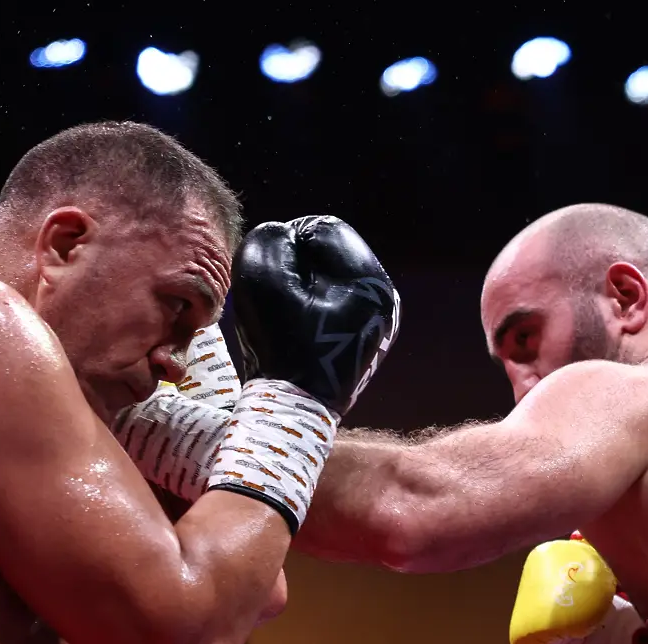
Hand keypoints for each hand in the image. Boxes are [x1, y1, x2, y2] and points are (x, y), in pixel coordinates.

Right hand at [229, 215, 399, 414]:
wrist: (293, 410)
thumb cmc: (278, 347)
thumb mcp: (262, 282)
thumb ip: (269, 241)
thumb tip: (283, 235)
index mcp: (370, 282)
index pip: (324, 230)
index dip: (288, 242)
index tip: (270, 271)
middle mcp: (384, 299)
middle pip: (333, 255)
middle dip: (298, 264)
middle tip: (276, 292)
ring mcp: (378, 322)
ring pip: (334, 279)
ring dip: (305, 285)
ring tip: (285, 312)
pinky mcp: (366, 340)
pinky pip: (337, 304)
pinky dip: (314, 307)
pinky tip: (297, 329)